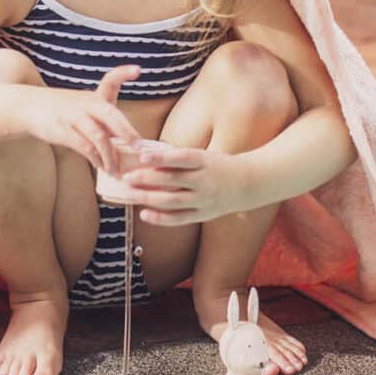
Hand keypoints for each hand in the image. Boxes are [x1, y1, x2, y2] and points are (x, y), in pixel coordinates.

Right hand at [20, 65, 141, 172]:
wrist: (28, 107)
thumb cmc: (61, 111)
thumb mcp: (83, 107)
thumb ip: (102, 122)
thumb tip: (125, 144)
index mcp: (93, 97)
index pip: (110, 80)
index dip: (124, 73)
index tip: (137, 69)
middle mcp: (85, 104)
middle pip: (110, 114)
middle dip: (127, 131)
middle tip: (139, 147)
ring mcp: (73, 116)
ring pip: (98, 136)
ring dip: (110, 155)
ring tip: (116, 169)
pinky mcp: (62, 131)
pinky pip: (84, 146)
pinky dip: (95, 159)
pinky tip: (101, 166)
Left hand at [121, 145, 246, 226]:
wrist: (249, 184)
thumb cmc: (218, 165)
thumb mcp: (203, 156)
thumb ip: (179, 159)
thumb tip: (148, 158)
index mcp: (205, 161)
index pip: (181, 158)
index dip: (161, 158)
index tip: (142, 156)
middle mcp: (205, 181)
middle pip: (172, 181)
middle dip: (147, 179)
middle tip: (126, 177)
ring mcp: (204, 200)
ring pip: (172, 201)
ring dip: (148, 198)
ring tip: (130, 194)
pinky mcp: (203, 214)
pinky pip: (179, 218)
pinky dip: (161, 218)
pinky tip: (144, 214)